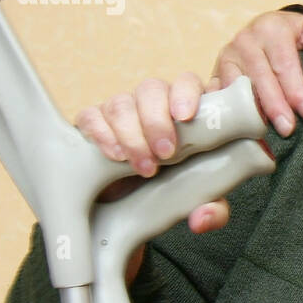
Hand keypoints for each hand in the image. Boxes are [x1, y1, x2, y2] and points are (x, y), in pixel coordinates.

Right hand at [75, 73, 229, 282]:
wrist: (128, 204)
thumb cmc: (173, 189)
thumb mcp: (198, 200)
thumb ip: (211, 209)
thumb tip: (202, 220)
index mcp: (185, 109)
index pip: (186, 82)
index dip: (186, 93)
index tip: (185, 117)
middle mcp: (152, 103)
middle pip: (152, 89)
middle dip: (157, 120)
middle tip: (165, 153)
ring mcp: (121, 110)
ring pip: (122, 104)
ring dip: (132, 135)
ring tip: (143, 166)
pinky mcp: (92, 123)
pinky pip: (91, 117)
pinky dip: (102, 134)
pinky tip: (114, 155)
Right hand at [208, 10, 302, 134]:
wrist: (268, 32)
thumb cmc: (295, 38)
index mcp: (271, 28)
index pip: (284, 63)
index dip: (296, 89)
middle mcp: (245, 42)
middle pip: (259, 77)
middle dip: (274, 105)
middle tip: (288, 129)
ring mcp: (226, 59)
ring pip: (235, 88)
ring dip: (250, 113)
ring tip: (265, 135)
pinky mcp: (215, 76)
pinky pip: (217, 97)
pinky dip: (226, 115)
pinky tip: (239, 134)